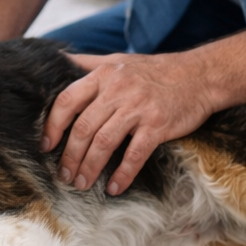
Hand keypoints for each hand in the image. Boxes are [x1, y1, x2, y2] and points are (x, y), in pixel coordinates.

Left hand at [41, 51, 213, 194]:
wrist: (199, 76)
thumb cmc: (154, 70)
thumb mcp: (117, 60)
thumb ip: (87, 63)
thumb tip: (57, 58)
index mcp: (103, 75)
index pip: (67, 101)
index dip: (53, 126)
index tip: (47, 146)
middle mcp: (117, 91)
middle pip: (83, 128)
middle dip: (70, 156)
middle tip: (64, 175)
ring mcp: (138, 108)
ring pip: (104, 143)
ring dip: (90, 167)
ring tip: (82, 184)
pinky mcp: (157, 126)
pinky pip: (134, 154)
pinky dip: (122, 174)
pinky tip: (114, 187)